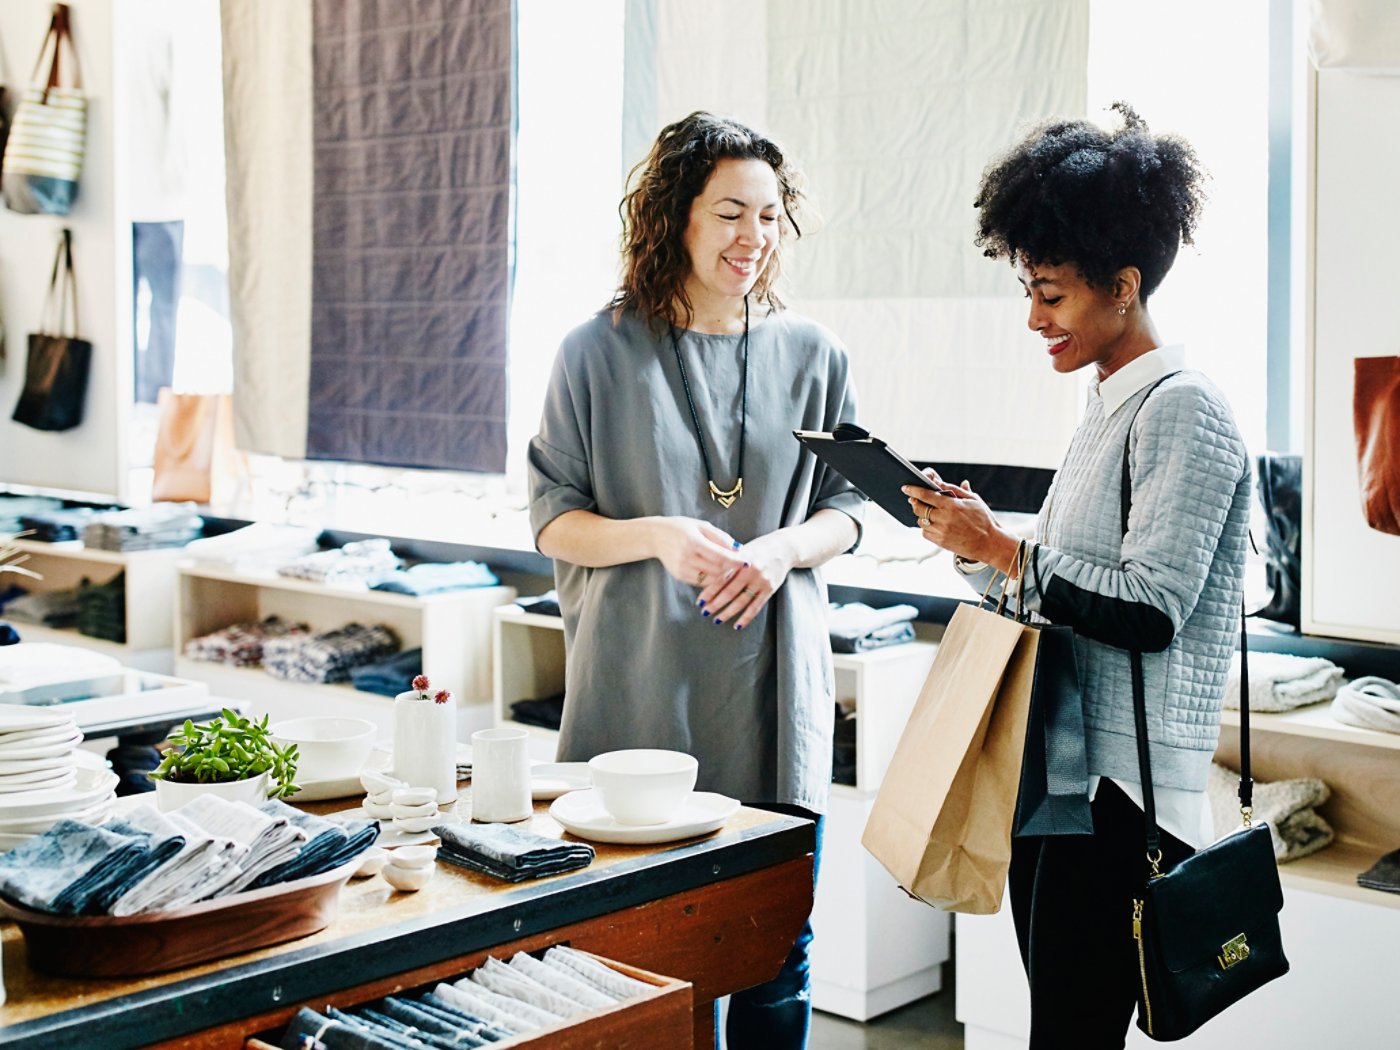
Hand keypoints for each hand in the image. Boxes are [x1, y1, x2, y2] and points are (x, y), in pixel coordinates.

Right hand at [650, 517, 744, 587]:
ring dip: (723, 575)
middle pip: (718, 570)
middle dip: (731, 569)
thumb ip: (721, 537)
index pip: (720, 556)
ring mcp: (682, 568)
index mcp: (693, 542)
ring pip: (711, 578)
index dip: (736, 561)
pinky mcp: (679, 576)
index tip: (747, 562)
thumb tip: (739, 549)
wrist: (656, 536)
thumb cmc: (681, 528)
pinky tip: (715, 570)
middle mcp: (686, 557)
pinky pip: (702, 582)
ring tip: (728, 567)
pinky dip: (712, 578)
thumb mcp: (701, 526)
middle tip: (739, 564)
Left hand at [696, 531, 795, 630]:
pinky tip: (737, 626)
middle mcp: (751, 570)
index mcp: (740, 559)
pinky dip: (746, 618)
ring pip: (742, 601)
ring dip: (728, 612)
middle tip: (704, 612)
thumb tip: (706, 576)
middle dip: (715, 604)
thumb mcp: (742, 550)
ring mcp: (761, 580)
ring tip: (717, 619)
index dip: (709, 591)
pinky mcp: (770, 589)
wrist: (785, 548)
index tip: (700, 601)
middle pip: (730, 591)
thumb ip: (727, 562)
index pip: (721, 578)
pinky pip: (756, 607)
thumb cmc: (758, 549)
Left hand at [903, 471, 1018, 569]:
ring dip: (922, 516)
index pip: (926, 495)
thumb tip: (939, 481)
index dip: (913, 490)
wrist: (990, 543)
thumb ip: (955, 489)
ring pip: (921, 521)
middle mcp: (944, 518)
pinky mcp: (940, 542)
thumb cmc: (984, 519)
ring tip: (930, 513)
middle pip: (919, 508)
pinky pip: (925, 533)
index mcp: (951, 505)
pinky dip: (927, 527)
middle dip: (915, 502)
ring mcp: (941, 531)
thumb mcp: (973, 499)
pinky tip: (935, 524)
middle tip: (915, 500)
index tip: (905, 488)